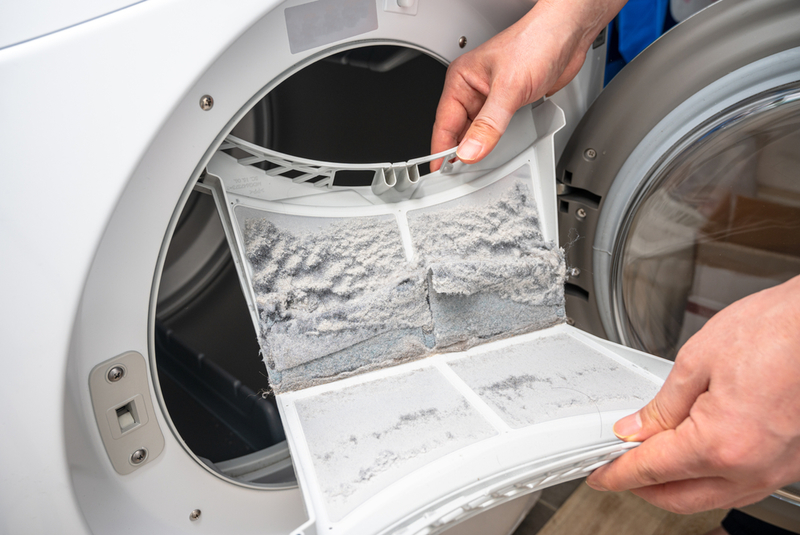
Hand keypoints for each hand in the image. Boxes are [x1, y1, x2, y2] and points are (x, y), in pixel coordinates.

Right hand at [430, 0, 625, 170]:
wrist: (568, 33)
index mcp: (462, 79)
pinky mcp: (509, 104)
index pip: (444, 122)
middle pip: (458, 131)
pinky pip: (496, 130)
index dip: (441, 149)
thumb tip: (470, 150)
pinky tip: (498, 153)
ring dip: (479, 148)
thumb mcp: (509, 88)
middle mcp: (473, 89)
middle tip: (460, 177)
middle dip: (460, 153)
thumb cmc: (536, 42)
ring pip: (477, 132)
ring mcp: (491, 98)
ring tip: (479, 168)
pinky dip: (495, 143)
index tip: (440, 172)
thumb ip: (488, 124)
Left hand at [587, 275, 799, 513]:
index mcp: (721, 444)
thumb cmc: (775, 331)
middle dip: (642, 487)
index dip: (618, 473)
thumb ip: (661, 406)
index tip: (601, 474)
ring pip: (709, 498)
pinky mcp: (788, 463)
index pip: (652, 470)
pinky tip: (692, 459)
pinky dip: (707, 480)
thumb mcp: (697, 362)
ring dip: (675, 486)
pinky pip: (738, 487)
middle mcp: (752, 468)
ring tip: (649, 461)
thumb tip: (636, 430)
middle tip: (617, 467)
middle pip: (679, 497)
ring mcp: (775, 470)